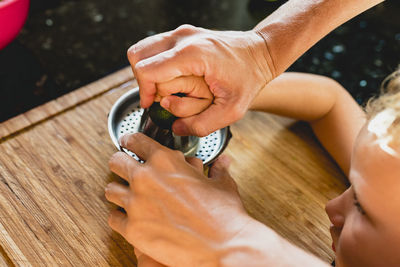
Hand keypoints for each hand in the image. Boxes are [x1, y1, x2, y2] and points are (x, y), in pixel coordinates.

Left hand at [106, 133, 251, 265]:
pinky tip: (129, 218)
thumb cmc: (223, 214)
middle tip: (125, 169)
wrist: (222, 245)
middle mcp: (145, 178)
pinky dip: (120, 218)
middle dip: (120, 164)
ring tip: (126, 195)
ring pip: (111, 190)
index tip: (128, 143)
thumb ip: (218, 169)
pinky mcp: (133, 229)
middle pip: (116, 162)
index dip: (130, 140)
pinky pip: (113, 218)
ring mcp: (136, 203)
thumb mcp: (222, 184)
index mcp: (165, 161)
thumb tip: (223, 162)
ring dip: (118, 191)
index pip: (135, 140)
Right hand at [128, 25, 273, 135]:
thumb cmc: (248, 78)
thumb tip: (176, 128)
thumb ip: (201, 125)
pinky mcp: (183, 33)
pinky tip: (169, 78)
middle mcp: (182, 38)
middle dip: (143, 81)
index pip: (147, 70)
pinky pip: (155, 47)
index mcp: (192, 55)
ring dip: (146, 72)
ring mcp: (182, 32)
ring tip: (162, 88)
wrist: (261, 52)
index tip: (151, 104)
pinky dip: (154, 64)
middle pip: (137, 56)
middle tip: (157, 97)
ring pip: (143, 49)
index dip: (144, 92)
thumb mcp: (231, 111)